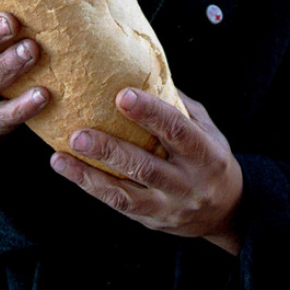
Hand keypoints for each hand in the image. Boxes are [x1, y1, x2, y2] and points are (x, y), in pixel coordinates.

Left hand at [50, 88, 242, 254]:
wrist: (228, 211)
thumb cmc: (210, 158)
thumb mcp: (207, 129)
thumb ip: (177, 105)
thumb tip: (141, 70)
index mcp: (206, 154)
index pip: (178, 130)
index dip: (151, 113)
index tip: (122, 95)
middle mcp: (188, 183)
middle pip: (147, 167)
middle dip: (111, 151)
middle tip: (79, 134)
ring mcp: (169, 206)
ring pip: (126, 194)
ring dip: (90, 174)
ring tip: (61, 156)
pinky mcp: (151, 219)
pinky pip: (118, 204)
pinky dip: (90, 186)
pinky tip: (67, 168)